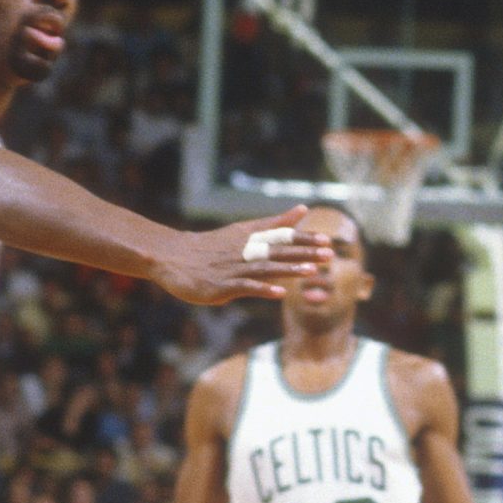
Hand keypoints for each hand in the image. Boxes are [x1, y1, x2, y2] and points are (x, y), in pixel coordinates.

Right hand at [151, 211, 335, 306]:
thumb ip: (276, 223)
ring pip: (265, 267)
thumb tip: (303, 209)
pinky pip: (246, 287)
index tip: (327, 240)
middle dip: (304, 252)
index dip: (305, 239)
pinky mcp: (222, 286)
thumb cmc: (212, 247)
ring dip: (289, 269)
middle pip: (278, 251)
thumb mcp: (245, 231)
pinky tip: (280, 292)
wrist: (173, 257)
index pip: (282, 237)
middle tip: (329, 253)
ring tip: (311, 271)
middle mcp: (244, 250)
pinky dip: (263, 289)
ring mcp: (233, 268)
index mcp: (250, 237)